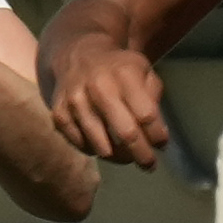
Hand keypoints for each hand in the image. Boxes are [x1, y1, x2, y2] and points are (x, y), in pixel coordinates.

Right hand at [47, 43, 167, 169]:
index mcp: (125, 74)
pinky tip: (103, 144)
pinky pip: (81, 146)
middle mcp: (99, 87)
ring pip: (102, 146)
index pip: (147, 115)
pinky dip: (94, 150)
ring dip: (118, 157)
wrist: (77, 56)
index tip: (162, 145)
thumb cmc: (118, 69)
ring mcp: (76, 102)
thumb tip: (157, 136)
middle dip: (142, 155)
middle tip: (149, 165)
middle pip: (127, 133)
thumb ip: (153, 98)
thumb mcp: (143, 71)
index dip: (157, 135)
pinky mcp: (59, 115)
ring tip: (126, 156)